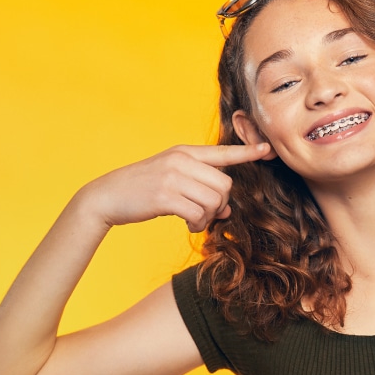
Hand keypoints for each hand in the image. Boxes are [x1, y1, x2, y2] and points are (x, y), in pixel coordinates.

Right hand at [77, 144, 271, 231]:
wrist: (107, 196)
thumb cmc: (142, 189)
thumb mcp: (172, 180)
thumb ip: (199, 188)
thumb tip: (226, 209)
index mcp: (184, 152)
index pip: (222, 152)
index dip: (246, 152)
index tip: (267, 150)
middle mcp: (181, 161)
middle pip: (224, 184)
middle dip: (221, 203)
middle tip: (206, 212)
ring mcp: (173, 177)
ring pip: (214, 201)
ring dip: (209, 217)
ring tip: (195, 220)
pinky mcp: (165, 196)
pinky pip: (198, 213)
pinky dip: (198, 224)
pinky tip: (189, 224)